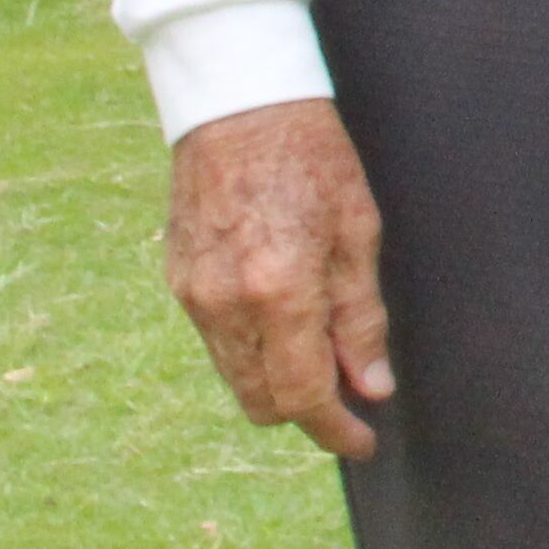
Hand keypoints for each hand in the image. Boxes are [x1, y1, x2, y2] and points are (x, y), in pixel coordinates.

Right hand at [164, 98, 394, 458]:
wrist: (239, 107)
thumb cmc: (311, 157)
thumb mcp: (358, 230)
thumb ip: (360, 316)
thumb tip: (370, 385)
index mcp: (278, 292)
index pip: (303, 395)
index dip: (335, 429)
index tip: (363, 441)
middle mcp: (226, 306)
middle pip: (263, 401)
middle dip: (307, 410)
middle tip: (351, 392)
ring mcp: (194, 298)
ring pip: (237, 377)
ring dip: (278, 381)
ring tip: (323, 350)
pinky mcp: (179, 284)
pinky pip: (217, 343)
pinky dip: (253, 349)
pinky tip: (285, 319)